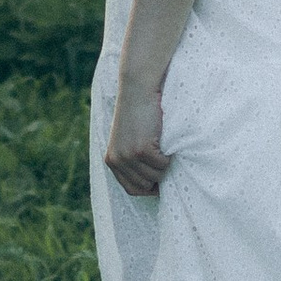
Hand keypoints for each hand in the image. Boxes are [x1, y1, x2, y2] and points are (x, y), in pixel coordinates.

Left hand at [104, 82, 169, 196]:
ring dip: (164, 166)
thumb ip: (130, 159)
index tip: (158, 183)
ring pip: (155, 176)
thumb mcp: (126, 140)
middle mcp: (117, 161)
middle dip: (157, 177)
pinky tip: (165, 144)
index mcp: (111, 160)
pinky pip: (162, 164)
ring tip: (163, 150)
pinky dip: (168, 157)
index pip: (130, 189)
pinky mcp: (142, 149)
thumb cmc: (136, 113)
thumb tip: (149, 184)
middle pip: (144, 185)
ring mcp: (129, 156)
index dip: (147, 188)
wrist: (137, 90)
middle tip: (163, 161)